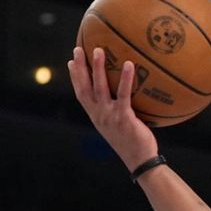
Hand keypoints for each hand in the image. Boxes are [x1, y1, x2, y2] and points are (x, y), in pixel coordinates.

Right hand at [67, 47, 158, 171]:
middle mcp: (98, 115)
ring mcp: (109, 116)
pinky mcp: (123, 117)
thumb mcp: (118, 127)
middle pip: (84, 87)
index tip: (71, 62)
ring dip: (97, 68)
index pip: (81, 94)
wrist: (139, 161)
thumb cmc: (133, 143)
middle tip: (78, 49)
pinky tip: (129, 64)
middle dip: (80, 67)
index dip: (75, 78)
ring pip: (99, 87)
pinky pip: (123, 94)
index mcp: (96, 116)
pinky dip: (125, 78)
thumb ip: (116, 112)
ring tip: (98, 50)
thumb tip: (124, 98)